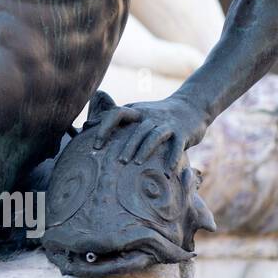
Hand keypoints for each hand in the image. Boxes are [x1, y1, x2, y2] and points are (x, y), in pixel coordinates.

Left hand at [85, 96, 208, 165]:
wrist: (191, 105)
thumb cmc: (156, 114)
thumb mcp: (136, 113)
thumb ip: (116, 120)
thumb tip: (86, 126)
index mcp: (136, 112)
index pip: (116, 114)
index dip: (104, 128)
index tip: (95, 146)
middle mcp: (150, 116)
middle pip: (136, 130)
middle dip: (126, 145)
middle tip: (117, 162)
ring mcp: (167, 124)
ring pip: (154, 136)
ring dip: (145, 150)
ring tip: (137, 164)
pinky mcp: (183, 132)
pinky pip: (177, 145)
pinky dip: (172, 158)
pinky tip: (167, 172)